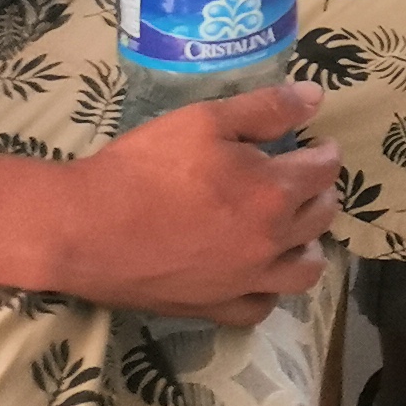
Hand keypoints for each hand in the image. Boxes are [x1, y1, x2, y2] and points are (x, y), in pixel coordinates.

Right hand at [41, 87, 339, 324]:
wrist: (81, 227)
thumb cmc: (142, 167)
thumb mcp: (204, 120)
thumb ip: (266, 108)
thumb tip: (316, 97)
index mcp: (272, 191)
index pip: (324, 170)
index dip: (324, 152)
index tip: (315, 144)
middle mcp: (269, 240)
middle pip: (321, 216)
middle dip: (320, 191)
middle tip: (300, 178)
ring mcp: (244, 280)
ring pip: (303, 270)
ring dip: (306, 244)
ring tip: (290, 227)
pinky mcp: (213, 306)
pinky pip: (260, 308)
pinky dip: (268, 291)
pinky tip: (257, 273)